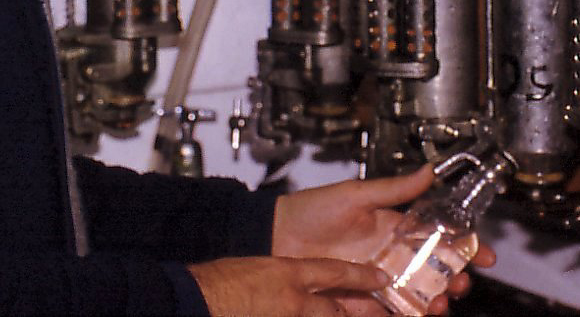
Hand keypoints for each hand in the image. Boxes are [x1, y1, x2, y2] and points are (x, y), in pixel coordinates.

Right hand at [187, 255, 388, 316]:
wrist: (199, 297)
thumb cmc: (220, 280)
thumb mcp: (257, 267)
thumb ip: (280, 274)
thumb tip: (294, 281)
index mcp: (288, 272)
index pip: (335, 272)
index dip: (360, 276)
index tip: (380, 279)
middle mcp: (294, 299)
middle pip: (336, 308)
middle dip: (355, 312)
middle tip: (377, 311)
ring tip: (346, 313)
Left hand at [272, 166, 495, 315]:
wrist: (276, 237)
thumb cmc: (311, 211)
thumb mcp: (356, 195)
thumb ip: (395, 188)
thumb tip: (428, 171)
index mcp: (395, 227)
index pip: (439, 237)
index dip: (464, 246)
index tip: (485, 254)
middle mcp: (391, 255)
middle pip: (435, 272)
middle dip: (456, 279)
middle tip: (462, 283)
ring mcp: (378, 279)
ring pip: (418, 295)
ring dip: (435, 301)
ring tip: (439, 304)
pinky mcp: (363, 299)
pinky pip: (392, 311)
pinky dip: (409, 314)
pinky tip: (417, 314)